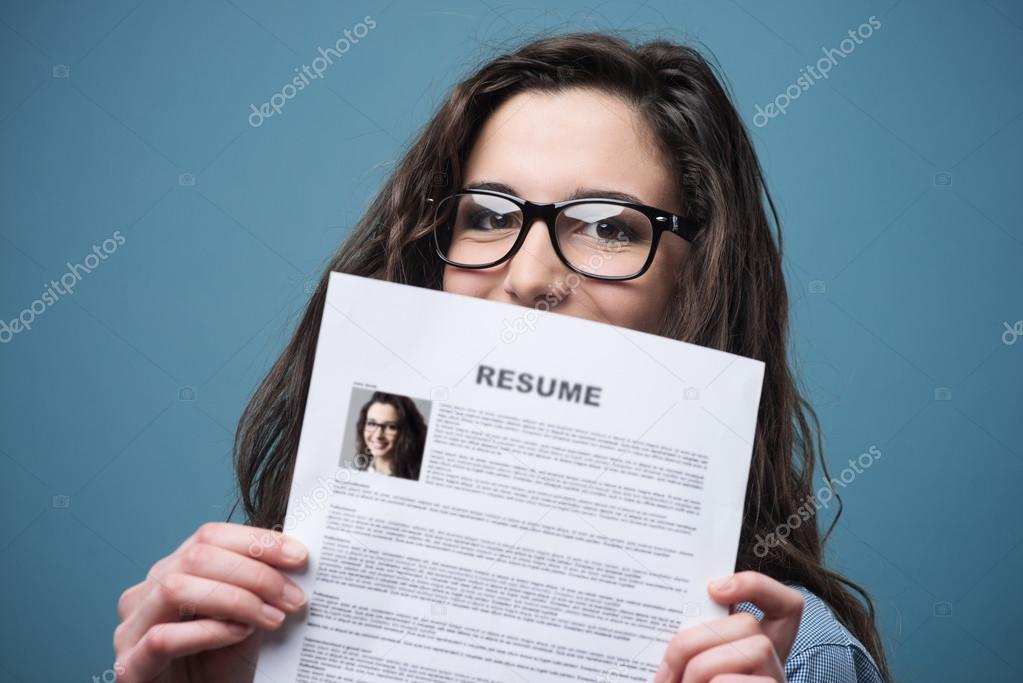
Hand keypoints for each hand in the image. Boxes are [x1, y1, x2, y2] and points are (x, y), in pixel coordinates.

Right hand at [113, 522, 308, 682]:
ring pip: (176, 589)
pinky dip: (209, 632)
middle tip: (293, 597)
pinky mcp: (130, 666)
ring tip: (273, 618)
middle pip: (196, 556)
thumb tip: (295, 555)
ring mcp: (131, 629)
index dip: (256, 541)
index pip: (209, 536)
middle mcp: (145, 593)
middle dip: (254, 573)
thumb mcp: (247, 619)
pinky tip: (240, 635)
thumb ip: (258, 587)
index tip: (299, 556)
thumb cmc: (222, 668)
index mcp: (171, 572)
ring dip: (235, 599)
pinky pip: (163, 638)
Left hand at [655, 571, 803, 682]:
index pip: (784, 605)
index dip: (756, 586)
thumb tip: (669, 624)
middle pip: (748, 623)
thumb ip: (697, 651)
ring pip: (752, 647)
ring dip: (703, 667)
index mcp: (753, 654)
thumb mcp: (693, 676)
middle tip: (668, 675)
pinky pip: (737, 681)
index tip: (714, 589)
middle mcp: (775, 668)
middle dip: (696, 641)